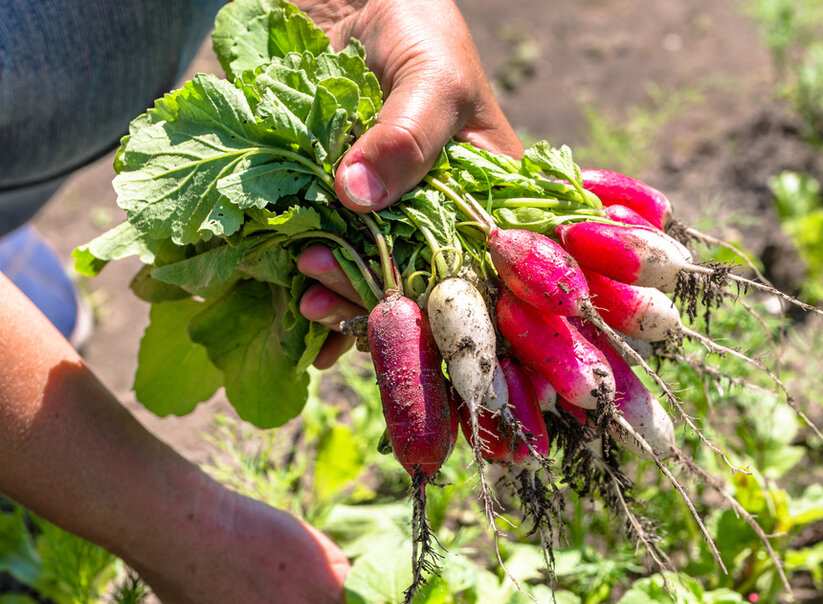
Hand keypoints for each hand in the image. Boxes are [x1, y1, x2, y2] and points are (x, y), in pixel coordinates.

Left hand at [295, 0, 522, 366]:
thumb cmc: (414, 23)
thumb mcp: (429, 75)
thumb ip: (406, 136)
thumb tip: (360, 198)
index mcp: (485, 195)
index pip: (479, 272)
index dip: (448, 306)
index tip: (404, 312)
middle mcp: (439, 217)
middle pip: (418, 288)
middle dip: (376, 302)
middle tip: (325, 290)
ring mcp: (385, 218)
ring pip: (370, 283)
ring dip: (337, 301)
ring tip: (304, 294)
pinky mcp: (335, 209)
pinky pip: (327, 260)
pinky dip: (309, 289)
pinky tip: (293, 310)